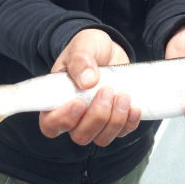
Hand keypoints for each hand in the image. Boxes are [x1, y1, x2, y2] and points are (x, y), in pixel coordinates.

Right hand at [39, 29, 140, 145]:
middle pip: (79, 135)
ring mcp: (95, 121)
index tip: (79, 103)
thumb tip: (87, 80)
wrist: (109, 50)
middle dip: (96, 117)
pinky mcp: (114, 121)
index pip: (50, 124)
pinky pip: (122, 133)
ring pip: (101, 138)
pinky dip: (129, 123)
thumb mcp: (83, 45)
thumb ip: (80, 60)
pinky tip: (134, 107)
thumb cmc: (89, 48)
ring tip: (123, 95)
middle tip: (107, 91)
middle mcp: (74, 116)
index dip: (63, 120)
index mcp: (57, 99)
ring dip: (114, 120)